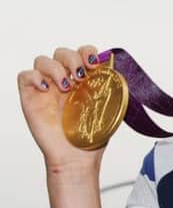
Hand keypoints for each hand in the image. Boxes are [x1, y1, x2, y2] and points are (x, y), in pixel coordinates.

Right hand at [17, 45, 105, 171]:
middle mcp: (64, 80)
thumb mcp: (111, 106)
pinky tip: (47, 89)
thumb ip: (112, 84)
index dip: (87, 52)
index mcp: (84, 80)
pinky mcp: (31, 97)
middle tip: (81, 76)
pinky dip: (34, 77)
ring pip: (43, 60)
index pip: (82, 53)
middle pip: (61, 52)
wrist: (77, 156)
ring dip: (56, 68)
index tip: (94, 64)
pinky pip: (24, 75)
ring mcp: (46, 88)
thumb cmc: (92, 135)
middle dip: (72, 58)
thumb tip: (112, 61)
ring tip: (67, 86)